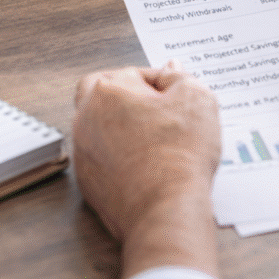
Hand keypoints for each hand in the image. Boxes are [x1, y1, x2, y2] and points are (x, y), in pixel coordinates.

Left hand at [72, 63, 220, 278]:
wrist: (165, 209)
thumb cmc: (179, 154)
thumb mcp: (196, 98)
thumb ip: (179, 76)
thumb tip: (170, 69)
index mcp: (106, 90)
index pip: (134, 73)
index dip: (161, 83)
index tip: (177, 97)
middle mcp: (85, 117)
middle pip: (106, 96)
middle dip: (132, 101)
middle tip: (160, 114)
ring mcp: (82, 151)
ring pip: (101, 128)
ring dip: (124, 129)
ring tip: (156, 141)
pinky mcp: (86, 181)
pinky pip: (102, 159)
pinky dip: (120, 158)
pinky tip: (146, 165)